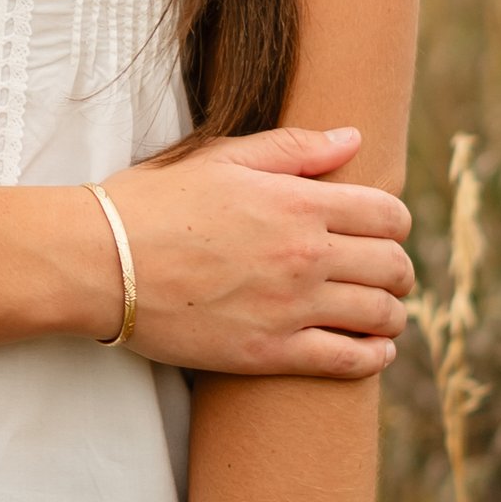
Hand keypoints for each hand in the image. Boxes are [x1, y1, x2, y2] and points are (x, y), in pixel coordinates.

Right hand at [103, 127, 410, 376]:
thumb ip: (293, 148)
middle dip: (400, 270)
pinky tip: (376, 351)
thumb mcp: (221, 158)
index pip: (387, 214)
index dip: (397, 223)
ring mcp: (290, 307)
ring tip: (387, 314)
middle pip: (393, 266)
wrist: (100, 262)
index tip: (386, 231)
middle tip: (391, 274)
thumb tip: (353, 140)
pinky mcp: (268, 353)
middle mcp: (305, 255)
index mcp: (298, 203)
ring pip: (380, 315)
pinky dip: (373, 357)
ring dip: (394, 314)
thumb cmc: (153, 202)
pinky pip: (346, 361)